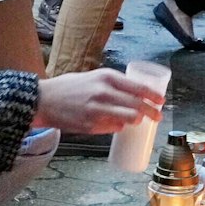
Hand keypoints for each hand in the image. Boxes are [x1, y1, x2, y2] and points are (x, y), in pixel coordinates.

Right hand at [33, 69, 163, 132]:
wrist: (43, 100)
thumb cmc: (68, 87)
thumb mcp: (92, 77)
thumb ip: (111, 85)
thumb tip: (132, 96)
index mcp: (106, 77)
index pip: (138, 88)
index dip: (153, 96)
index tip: (161, 101)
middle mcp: (104, 92)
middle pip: (137, 105)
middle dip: (151, 112)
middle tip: (158, 117)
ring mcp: (98, 110)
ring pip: (128, 119)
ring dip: (136, 121)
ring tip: (138, 121)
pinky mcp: (91, 125)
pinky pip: (113, 127)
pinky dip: (118, 127)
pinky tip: (118, 125)